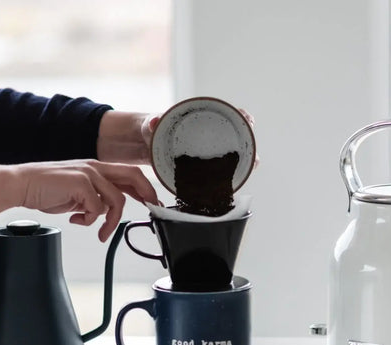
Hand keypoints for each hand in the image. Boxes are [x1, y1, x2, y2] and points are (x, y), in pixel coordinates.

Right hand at [17, 160, 157, 240]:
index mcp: (97, 168)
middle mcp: (96, 167)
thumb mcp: (78, 194)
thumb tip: (107, 210)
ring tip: (100, 233)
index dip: (144, 188)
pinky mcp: (80, 182)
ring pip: (116, 200)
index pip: (129, 174)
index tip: (152, 201)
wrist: (21, 184)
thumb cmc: (47, 189)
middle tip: (152, 207)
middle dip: (147, 192)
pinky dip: (88, 220)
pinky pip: (96, 209)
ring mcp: (88, 173)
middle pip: (133, 175)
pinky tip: (75, 220)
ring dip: (111, 222)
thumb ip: (95, 198)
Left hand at [97, 107, 255, 165]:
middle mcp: (204, 135)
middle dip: (248, 145)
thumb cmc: (146, 127)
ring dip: (240, 164)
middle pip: (234, 137)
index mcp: (197, 119)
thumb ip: (151, 122)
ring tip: (247, 171)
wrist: (136, 144)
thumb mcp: (148, 123)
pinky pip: (213, 171)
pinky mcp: (195, 167)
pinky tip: (227, 184)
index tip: (248, 120)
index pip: (227, 113)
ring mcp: (201, 151)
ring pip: (227, 156)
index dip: (242, 116)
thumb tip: (153, 123)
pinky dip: (222, 177)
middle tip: (254, 156)